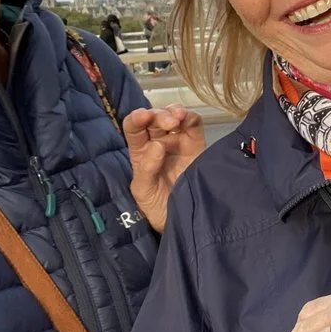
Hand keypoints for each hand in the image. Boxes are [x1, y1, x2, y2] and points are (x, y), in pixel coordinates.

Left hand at [125, 105, 205, 231]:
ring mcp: (178, 142)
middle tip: (169, 123)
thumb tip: (158, 144)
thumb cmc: (157, 206)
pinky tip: (187, 118)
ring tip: (178, 118)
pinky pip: (193, 124)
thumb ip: (147, 168)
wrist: (181, 219)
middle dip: (159, 115)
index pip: (134, 127)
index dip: (137, 118)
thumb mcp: (144, 190)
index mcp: (140, 151)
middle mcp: (158, 142)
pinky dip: (190, 117)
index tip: (143, 117)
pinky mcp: (196, 145)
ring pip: (174, 116)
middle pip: (155, 118)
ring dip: (175, 112)